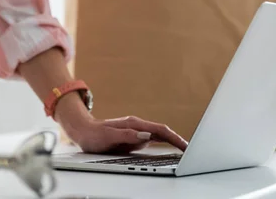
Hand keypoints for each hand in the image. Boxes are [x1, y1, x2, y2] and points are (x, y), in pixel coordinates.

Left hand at [66, 115, 188, 153]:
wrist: (83, 131)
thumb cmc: (94, 135)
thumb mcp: (108, 136)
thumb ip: (127, 135)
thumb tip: (146, 135)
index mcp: (134, 124)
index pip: (160, 130)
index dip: (174, 138)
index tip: (185, 145)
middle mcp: (138, 126)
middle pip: (163, 132)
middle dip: (178, 140)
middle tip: (192, 150)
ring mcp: (137, 131)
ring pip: (159, 136)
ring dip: (173, 142)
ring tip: (186, 151)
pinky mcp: (134, 137)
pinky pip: (153, 140)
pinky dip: (164, 144)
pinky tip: (170, 149)